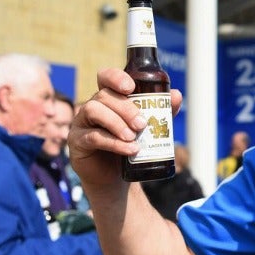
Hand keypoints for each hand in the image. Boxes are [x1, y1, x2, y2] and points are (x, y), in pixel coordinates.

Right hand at [67, 68, 182, 187]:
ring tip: (133, 137)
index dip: (116, 77)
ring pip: (94, 111)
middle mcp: (92, 107)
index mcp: (109, 99)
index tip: (131, 87)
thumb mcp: (149, 128)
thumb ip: (161, 112)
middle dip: (126, 108)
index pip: (105, 77)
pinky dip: (114, 142)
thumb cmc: (130, 146)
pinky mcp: (78, 142)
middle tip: (142, 124)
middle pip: (104, 96)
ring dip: (117, 123)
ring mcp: (81, 123)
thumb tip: (176, 95)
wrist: (115, 177)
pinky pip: (93, 137)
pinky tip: (129, 149)